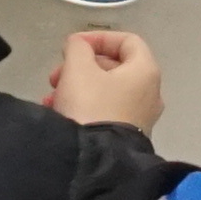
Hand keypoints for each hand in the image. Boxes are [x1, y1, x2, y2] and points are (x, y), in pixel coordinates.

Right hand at [44, 28, 165, 132]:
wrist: (96, 161)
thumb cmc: (90, 106)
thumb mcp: (78, 68)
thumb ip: (78, 48)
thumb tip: (80, 45)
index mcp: (145, 72)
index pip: (127, 41)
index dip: (98, 38)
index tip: (72, 45)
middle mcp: (150, 94)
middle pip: (114, 68)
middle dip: (80, 67)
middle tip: (56, 76)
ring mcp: (140, 118)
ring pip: (105, 92)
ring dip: (76, 88)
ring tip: (51, 98)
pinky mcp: (127, 137)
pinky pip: (104, 113)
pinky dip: (83, 107)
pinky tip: (59, 115)